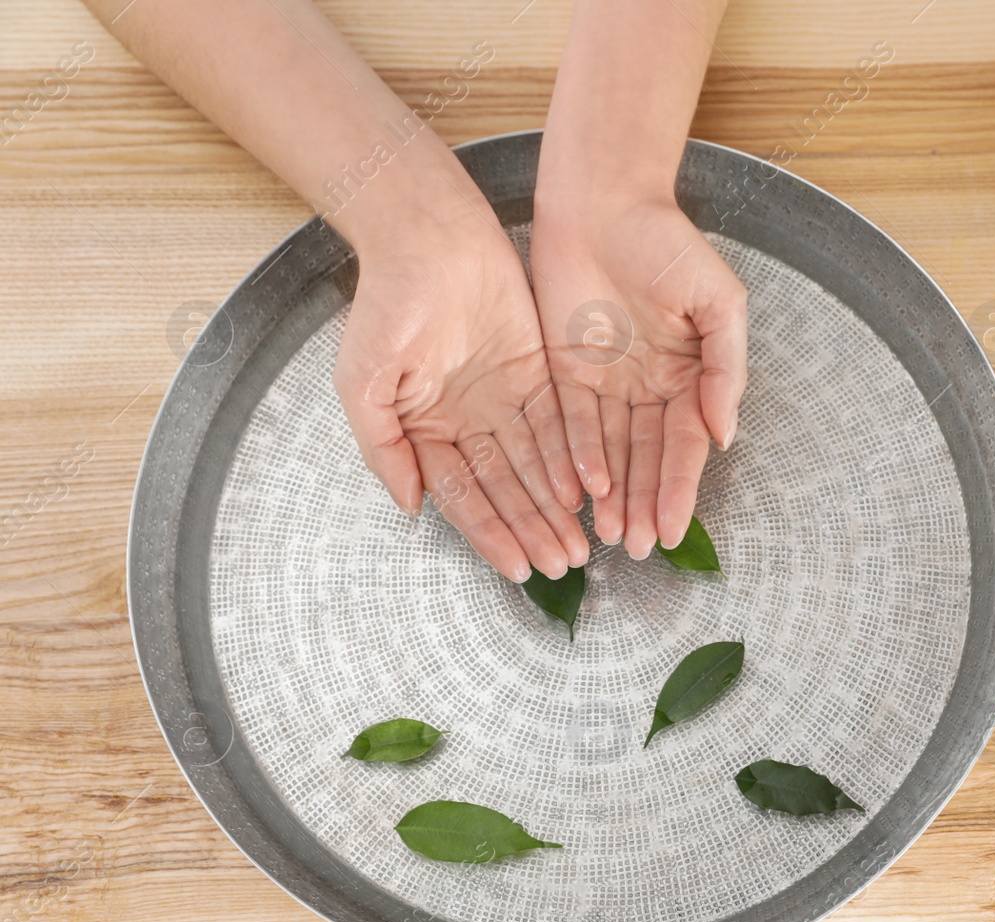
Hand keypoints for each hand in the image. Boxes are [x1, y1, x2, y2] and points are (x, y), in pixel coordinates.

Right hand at [332, 204, 589, 581]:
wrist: (427, 235)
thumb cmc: (387, 303)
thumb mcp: (363, 383)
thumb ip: (383, 447)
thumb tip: (410, 505)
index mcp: (425, 428)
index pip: (465, 495)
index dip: (491, 534)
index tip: (518, 569)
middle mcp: (467, 420)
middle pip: (506, 488)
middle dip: (533, 529)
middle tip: (563, 566)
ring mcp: (503, 397)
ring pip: (535, 464)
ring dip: (556, 506)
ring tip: (581, 544)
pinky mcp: (537, 370)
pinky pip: (557, 423)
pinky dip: (571, 459)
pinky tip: (585, 491)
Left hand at [529, 194, 746, 558]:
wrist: (604, 200)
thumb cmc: (668, 243)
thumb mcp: (719, 303)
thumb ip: (726, 370)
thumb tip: (725, 435)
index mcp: (690, 375)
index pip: (684, 447)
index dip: (679, 489)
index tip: (672, 530)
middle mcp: (649, 387)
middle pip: (645, 459)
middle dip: (642, 504)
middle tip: (636, 548)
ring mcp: (607, 382)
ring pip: (609, 452)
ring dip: (611, 495)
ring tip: (608, 536)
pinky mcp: (565, 370)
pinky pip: (571, 424)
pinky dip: (577, 458)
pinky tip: (582, 492)